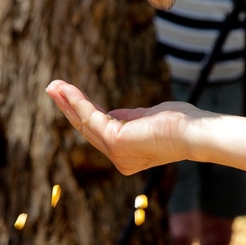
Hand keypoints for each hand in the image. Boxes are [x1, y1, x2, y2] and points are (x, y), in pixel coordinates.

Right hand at [46, 80, 205, 174]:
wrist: (193, 131)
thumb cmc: (179, 123)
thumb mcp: (148, 117)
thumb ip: (130, 117)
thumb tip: (114, 113)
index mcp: (126, 155)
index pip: (100, 131)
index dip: (84, 111)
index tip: (69, 94)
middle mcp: (119, 159)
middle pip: (87, 129)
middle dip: (68, 107)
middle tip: (52, 88)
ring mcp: (116, 153)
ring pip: (85, 123)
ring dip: (68, 102)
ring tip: (53, 85)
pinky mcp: (115, 141)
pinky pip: (91, 117)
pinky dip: (78, 101)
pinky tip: (67, 89)